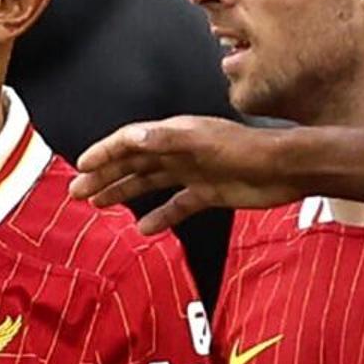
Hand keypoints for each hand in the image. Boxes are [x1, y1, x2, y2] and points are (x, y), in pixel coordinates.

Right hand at [73, 117, 313, 235]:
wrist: (285, 170)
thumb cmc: (249, 151)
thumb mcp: (204, 141)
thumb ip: (167, 138)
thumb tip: (133, 136)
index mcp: (175, 134)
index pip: (131, 141)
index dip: (105, 153)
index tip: (81, 166)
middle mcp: (181, 151)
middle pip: (134, 163)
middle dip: (105, 176)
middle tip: (78, 192)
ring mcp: (194, 172)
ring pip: (150, 183)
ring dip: (124, 192)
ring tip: (99, 205)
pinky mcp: (209, 192)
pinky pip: (177, 205)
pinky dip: (161, 216)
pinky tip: (145, 229)